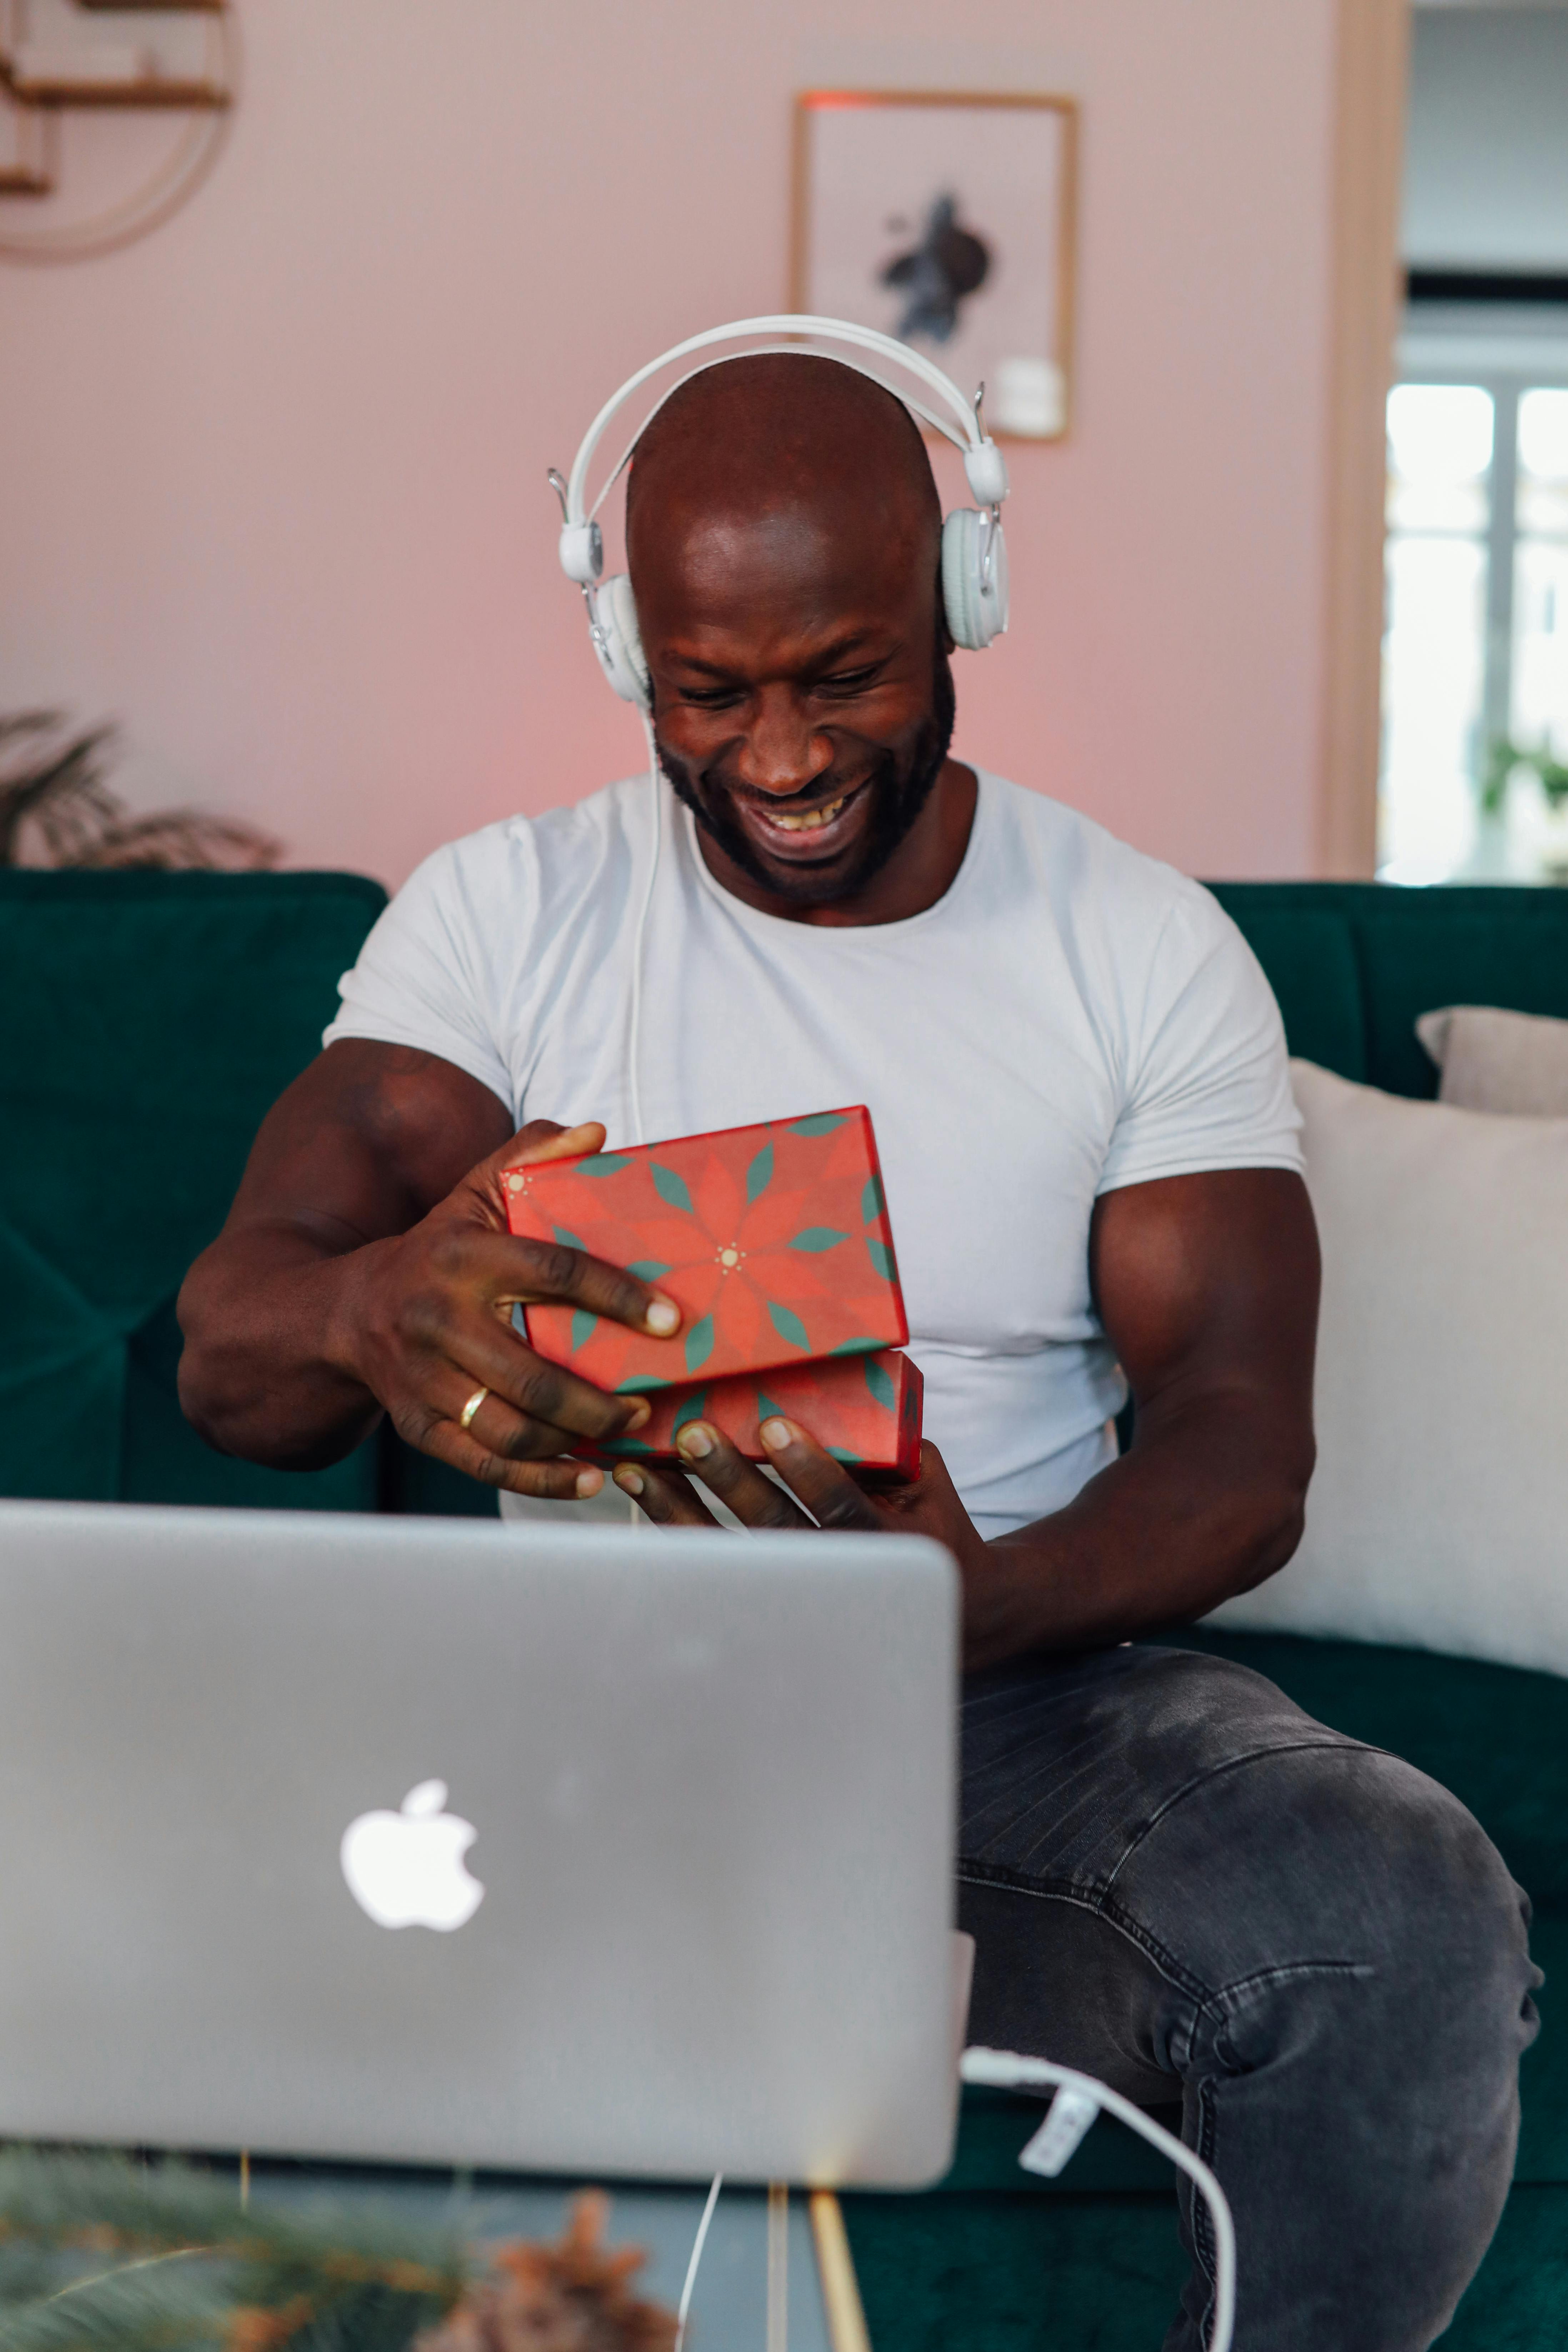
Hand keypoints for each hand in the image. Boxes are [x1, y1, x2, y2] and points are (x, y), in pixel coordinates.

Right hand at [333, 1120, 681, 1499]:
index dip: (618, 1297)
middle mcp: (438, 1321)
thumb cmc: (435, 1250)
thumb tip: (596, 1133)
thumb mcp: (473, 1193)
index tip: (673, 1320)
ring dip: (578, 1438)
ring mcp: (425, 1380)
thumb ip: (529, 1156)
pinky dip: (543, 1480)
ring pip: (514, 1426)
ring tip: (625, 1430)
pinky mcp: (419, 1426)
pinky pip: (488, 1463)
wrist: (343, 1312)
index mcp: (462, 1258)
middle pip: (535, 1374)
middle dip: (601, 1397)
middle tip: (649, 1400)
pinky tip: (590, 1478)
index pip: (554, 1273)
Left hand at [611, 1412, 987, 1588]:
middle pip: (775, 1533)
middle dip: (730, 1482)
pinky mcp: (766, 1595)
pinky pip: (709, 1564)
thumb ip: (883, 1442)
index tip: (774, 1425)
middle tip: (692, 1435)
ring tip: (640, 1467)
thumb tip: (831, 1387)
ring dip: (680, 1509)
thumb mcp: (923, 1478)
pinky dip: (671, 1525)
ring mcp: (798, 1593)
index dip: (807, 1468)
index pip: (841, 1507)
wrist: (946, 1603)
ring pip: (729, 1555)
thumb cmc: (931, 1521)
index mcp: (885, 1542)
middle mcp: (838, 1573)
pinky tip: (640, 1492)